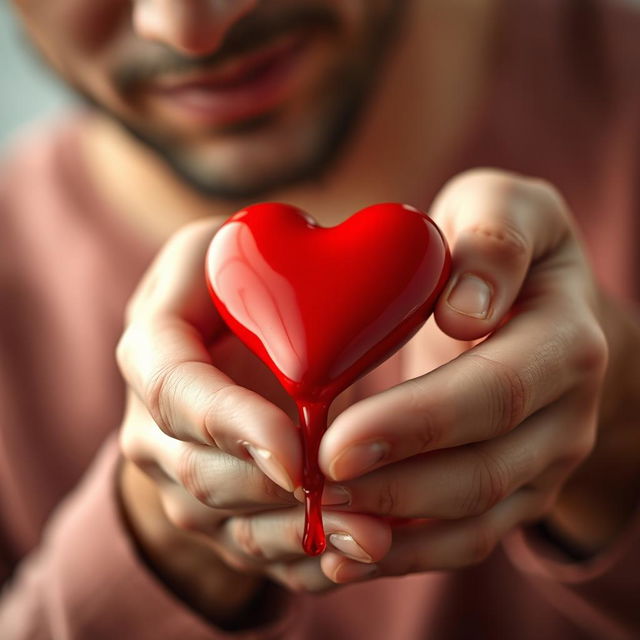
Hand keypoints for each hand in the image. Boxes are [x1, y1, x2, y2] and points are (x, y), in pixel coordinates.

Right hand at [116, 219, 391, 618]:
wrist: (212, 344)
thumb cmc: (237, 288)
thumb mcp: (244, 250)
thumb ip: (282, 254)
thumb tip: (371, 276)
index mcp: (153, 346)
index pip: (173, 390)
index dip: (228, 423)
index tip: (293, 452)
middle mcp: (154, 422)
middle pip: (199, 473)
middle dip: (271, 491)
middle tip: (348, 497)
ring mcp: (181, 477)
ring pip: (228, 524)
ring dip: (296, 535)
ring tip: (369, 536)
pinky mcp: (217, 513)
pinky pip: (254, 552)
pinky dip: (305, 561)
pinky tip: (358, 553)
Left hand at [317, 169, 631, 579]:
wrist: (526, 301)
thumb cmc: (496, 247)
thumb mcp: (504, 208)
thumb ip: (494, 238)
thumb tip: (468, 311)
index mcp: (564, 342)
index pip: (497, 393)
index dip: (419, 423)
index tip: (338, 441)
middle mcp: (564, 416)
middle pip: (485, 470)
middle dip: (396, 486)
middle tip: (316, 488)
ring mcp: (541, 464)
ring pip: (474, 520)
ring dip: (396, 530)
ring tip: (322, 523)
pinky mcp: (511, 491)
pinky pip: (463, 539)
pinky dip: (405, 551)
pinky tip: (347, 551)